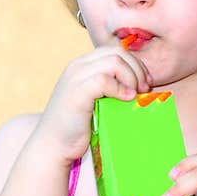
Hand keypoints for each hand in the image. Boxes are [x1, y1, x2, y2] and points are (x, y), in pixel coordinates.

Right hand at [30, 45, 151, 167]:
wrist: (53, 144)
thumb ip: (111, 87)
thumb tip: (143, 84)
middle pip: (118, 53)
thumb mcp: (96, 100)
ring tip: (134, 96)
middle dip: (137, 70)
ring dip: (131, 78)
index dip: (134, 65)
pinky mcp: (77, 92)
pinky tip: (125, 100)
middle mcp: (77, 66)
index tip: (143, 85)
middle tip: (143, 91)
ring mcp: (75, 78)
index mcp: (82, 65)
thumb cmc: (77, 126)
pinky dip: (120, 89)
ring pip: (114, 62)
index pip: (115, 51)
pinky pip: (104, 79)